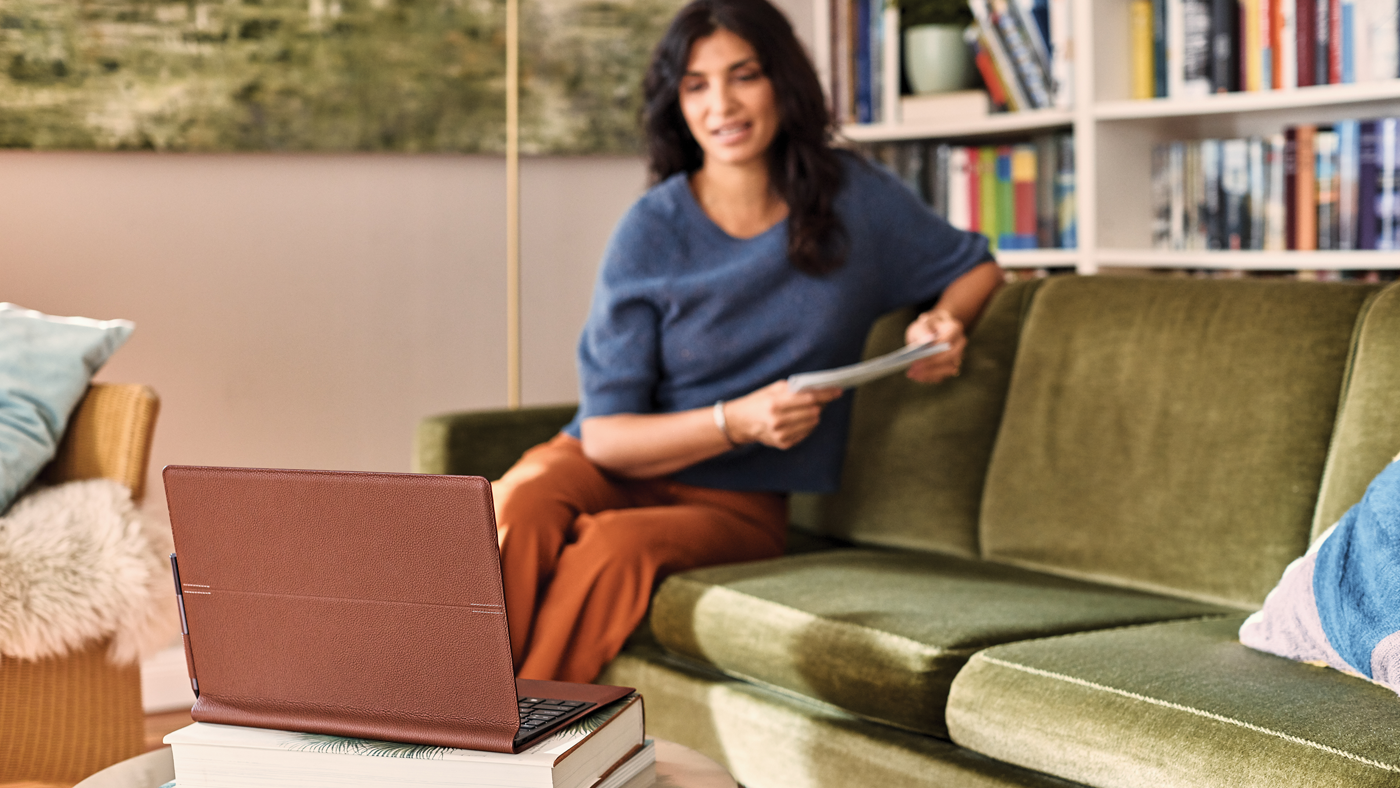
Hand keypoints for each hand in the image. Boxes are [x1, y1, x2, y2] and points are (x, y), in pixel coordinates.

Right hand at [724, 380, 842, 449]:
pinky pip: (806, 433)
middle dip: (821, 404)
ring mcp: (781, 435)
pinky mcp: (784, 444)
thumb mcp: (772, 389)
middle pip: (814, 412)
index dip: (826, 394)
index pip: (809, 398)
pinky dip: (807, 425)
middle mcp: (778, 421)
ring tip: (807, 409)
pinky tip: (799, 419)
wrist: (740, 423)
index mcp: (775, 404)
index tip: (838, 391)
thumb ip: (794, 389)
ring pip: (813, 423)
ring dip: (815, 415)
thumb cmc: (758, 402)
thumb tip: (818, 389)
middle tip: (821, 399)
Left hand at [904, 308, 966, 383]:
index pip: (948, 341)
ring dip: (929, 373)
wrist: (933, 331)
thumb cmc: (927, 327)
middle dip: (932, 363)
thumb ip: (923, 330)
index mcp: (954, 329)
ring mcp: (957, 358)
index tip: (919, 356)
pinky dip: (928, 377)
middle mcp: (959, 344)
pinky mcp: (950, 368)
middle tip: (914, 366)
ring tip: (911, 373)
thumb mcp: (921, 324)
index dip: (935, 350)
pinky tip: (915, 375)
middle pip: (950, 357)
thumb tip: (927, 340)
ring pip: (948, 369)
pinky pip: (942, 376)